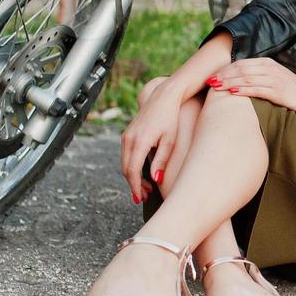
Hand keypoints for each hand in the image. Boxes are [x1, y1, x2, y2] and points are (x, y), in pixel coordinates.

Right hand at [119, 77, 189, 205]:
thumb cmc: (170, 117)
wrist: (163, 97)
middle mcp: (129, 139)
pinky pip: (126, 156)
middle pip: (126, 169)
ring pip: (125, 163)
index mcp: (139, 142)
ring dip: (132, 177)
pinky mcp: (127, 135)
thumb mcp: (170, 140)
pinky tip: (142, 173)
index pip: (132, 171)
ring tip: (146, 188)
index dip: (135, 186)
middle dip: (134, 185)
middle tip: (144, 197)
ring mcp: (126, 136)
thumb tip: (156, 179)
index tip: (140, 198)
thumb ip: (161, 160)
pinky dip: (131, 167)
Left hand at [207, 58, 295, 112]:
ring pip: (246, 78)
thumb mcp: (273, 77)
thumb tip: (237, 78)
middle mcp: (269, 68)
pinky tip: (233, 92)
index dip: (224, 69)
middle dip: (223, 75)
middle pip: (241, 69)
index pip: (241, 64)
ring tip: (217, 87)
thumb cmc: (289, 89)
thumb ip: (257, 75)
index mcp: (267, 63)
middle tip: (209, 82)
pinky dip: (244, 90)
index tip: (211, 76)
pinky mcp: (278, 92)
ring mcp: (274, 79)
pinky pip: (258, 89)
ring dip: (229, 82)